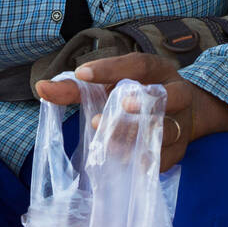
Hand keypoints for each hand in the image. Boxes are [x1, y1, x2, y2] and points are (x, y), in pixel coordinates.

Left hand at [36, 53, 197, 173]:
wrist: (187, 115)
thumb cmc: (137, 95)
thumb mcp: (112, 85)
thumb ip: (77, 88)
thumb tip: (40, 87)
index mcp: (158, 70)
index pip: (137, 64)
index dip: (110, 68)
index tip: (81, 74)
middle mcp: (177, 93)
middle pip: (166, 96)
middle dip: (141, 103)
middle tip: (106, 113)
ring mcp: (182, 123)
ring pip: (166, 130)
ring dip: (135, 137)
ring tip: (106, 142)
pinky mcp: (180, 151)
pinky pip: (164, 158)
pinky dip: (143, 161)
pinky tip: (123, 162)